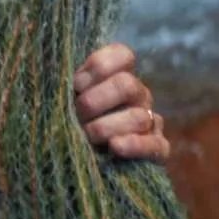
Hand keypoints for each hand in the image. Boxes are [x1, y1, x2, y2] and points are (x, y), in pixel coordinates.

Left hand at [73, 43, 169, 162]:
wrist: (73, 163)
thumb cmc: (66, 123)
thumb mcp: (62, 99)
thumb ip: (64, 82)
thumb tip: (63, 75)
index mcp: (117, 76)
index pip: (123, 55)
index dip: (99, 66)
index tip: (76, 83)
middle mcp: (137, 95)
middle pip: (127, 85)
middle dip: (96, 101)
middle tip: (77, 114)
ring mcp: (149, 121)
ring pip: (138, 117)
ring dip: (106, 127)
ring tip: (87, 136)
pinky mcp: (157, 148)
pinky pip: (156, 144)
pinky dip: (135, 145)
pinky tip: (114, 146)